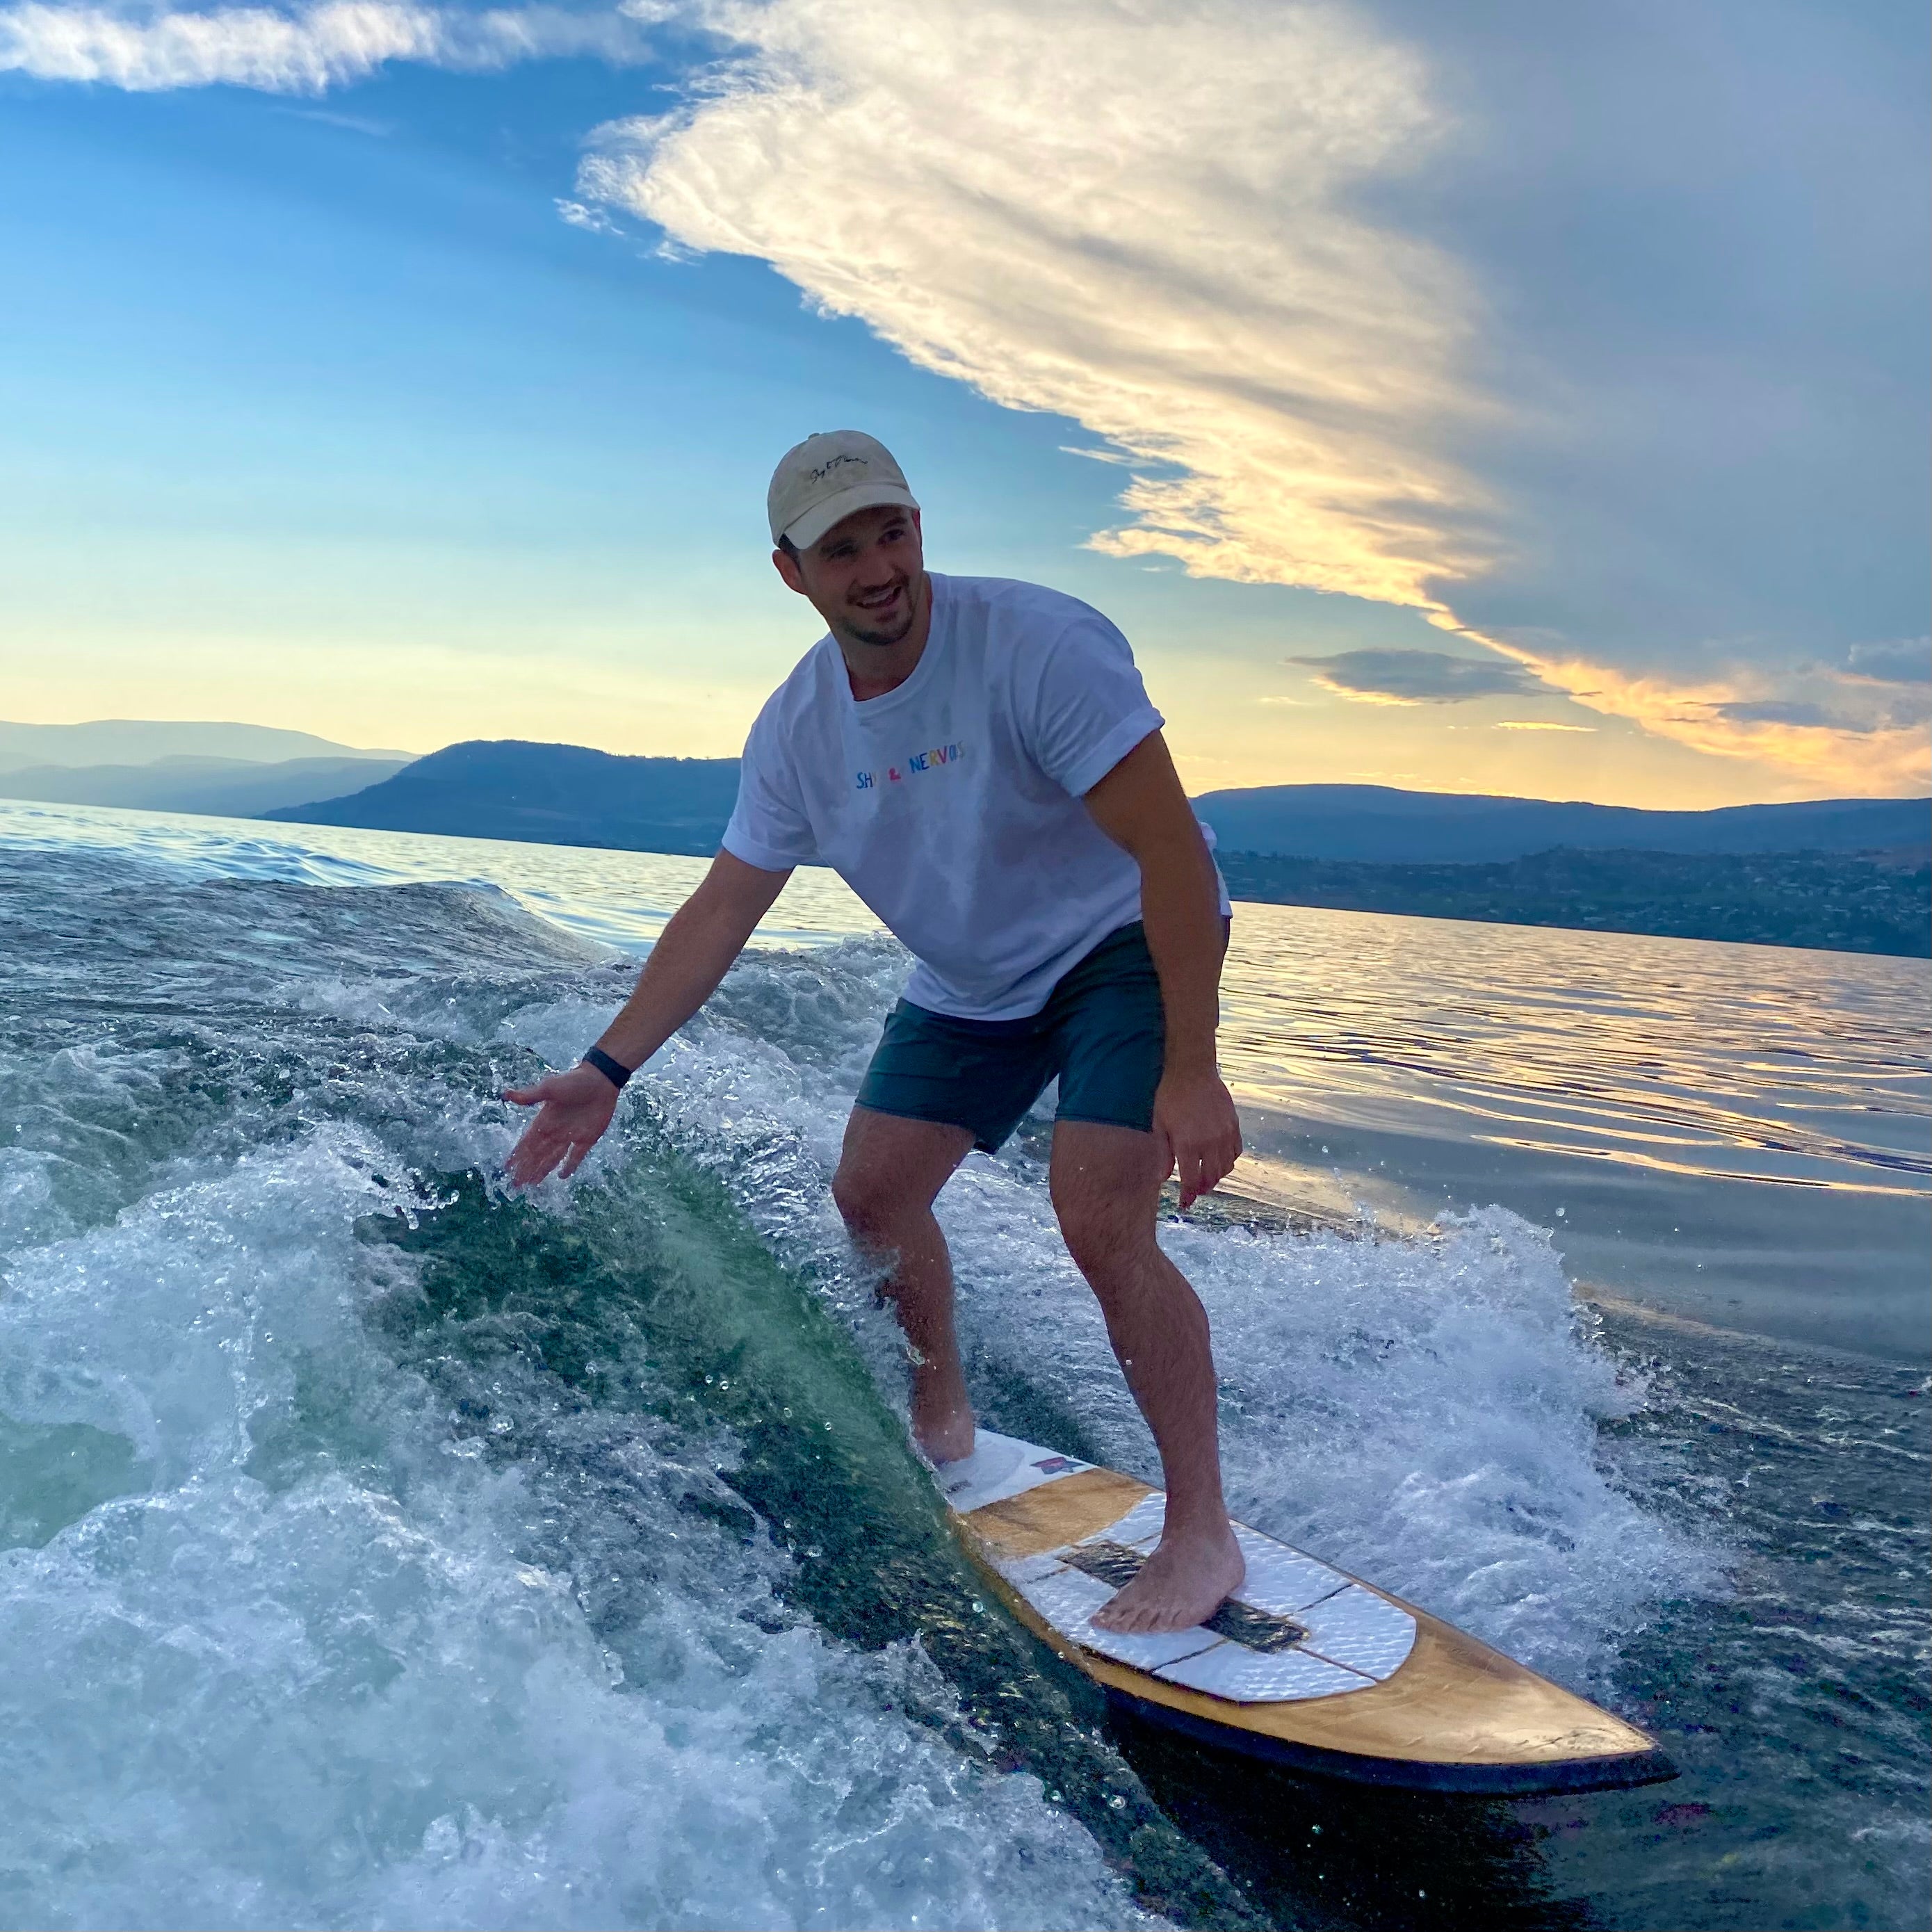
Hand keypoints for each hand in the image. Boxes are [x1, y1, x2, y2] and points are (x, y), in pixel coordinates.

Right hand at [502, 1062, 621, 1187]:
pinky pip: (576, 1156)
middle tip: (516, 1184)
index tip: (507, 1168)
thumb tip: (505, 1095)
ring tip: (532, 1183)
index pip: (527, 1143)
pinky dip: (569, 1166)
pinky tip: (562, 1176)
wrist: (601, 1080)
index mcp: (544, 1120)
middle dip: (526, 1169)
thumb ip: (530, 1096)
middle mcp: (555, 1131)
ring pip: (553, 1158)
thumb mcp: (550, 1088)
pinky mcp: (587, 1139)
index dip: (517, 1156)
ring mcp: (571, 1136)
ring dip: (542, 1170)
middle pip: (538, 1155)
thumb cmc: (574, 1081)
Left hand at [1152, 1069, 1242, 1210]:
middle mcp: (1209, 1143)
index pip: (1191, 1181)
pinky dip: (1229, 1161)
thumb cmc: (1170, 1096)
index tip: (1184, 1203)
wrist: (1192, 1070)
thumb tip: (1163, 1178)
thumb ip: (1163, 1154)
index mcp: (1188, 1144)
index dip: (1188, 1196)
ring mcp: (1224, 1134)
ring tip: (1206, 1177)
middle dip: (1202, 1188)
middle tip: (1194, 1191)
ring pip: (1226, 1167)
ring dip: (1216, 1177)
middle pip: (1211, 1178)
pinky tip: (1219, 1160)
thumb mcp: (1160, 1125)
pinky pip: (1236, 1151)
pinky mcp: (1234, 1125)